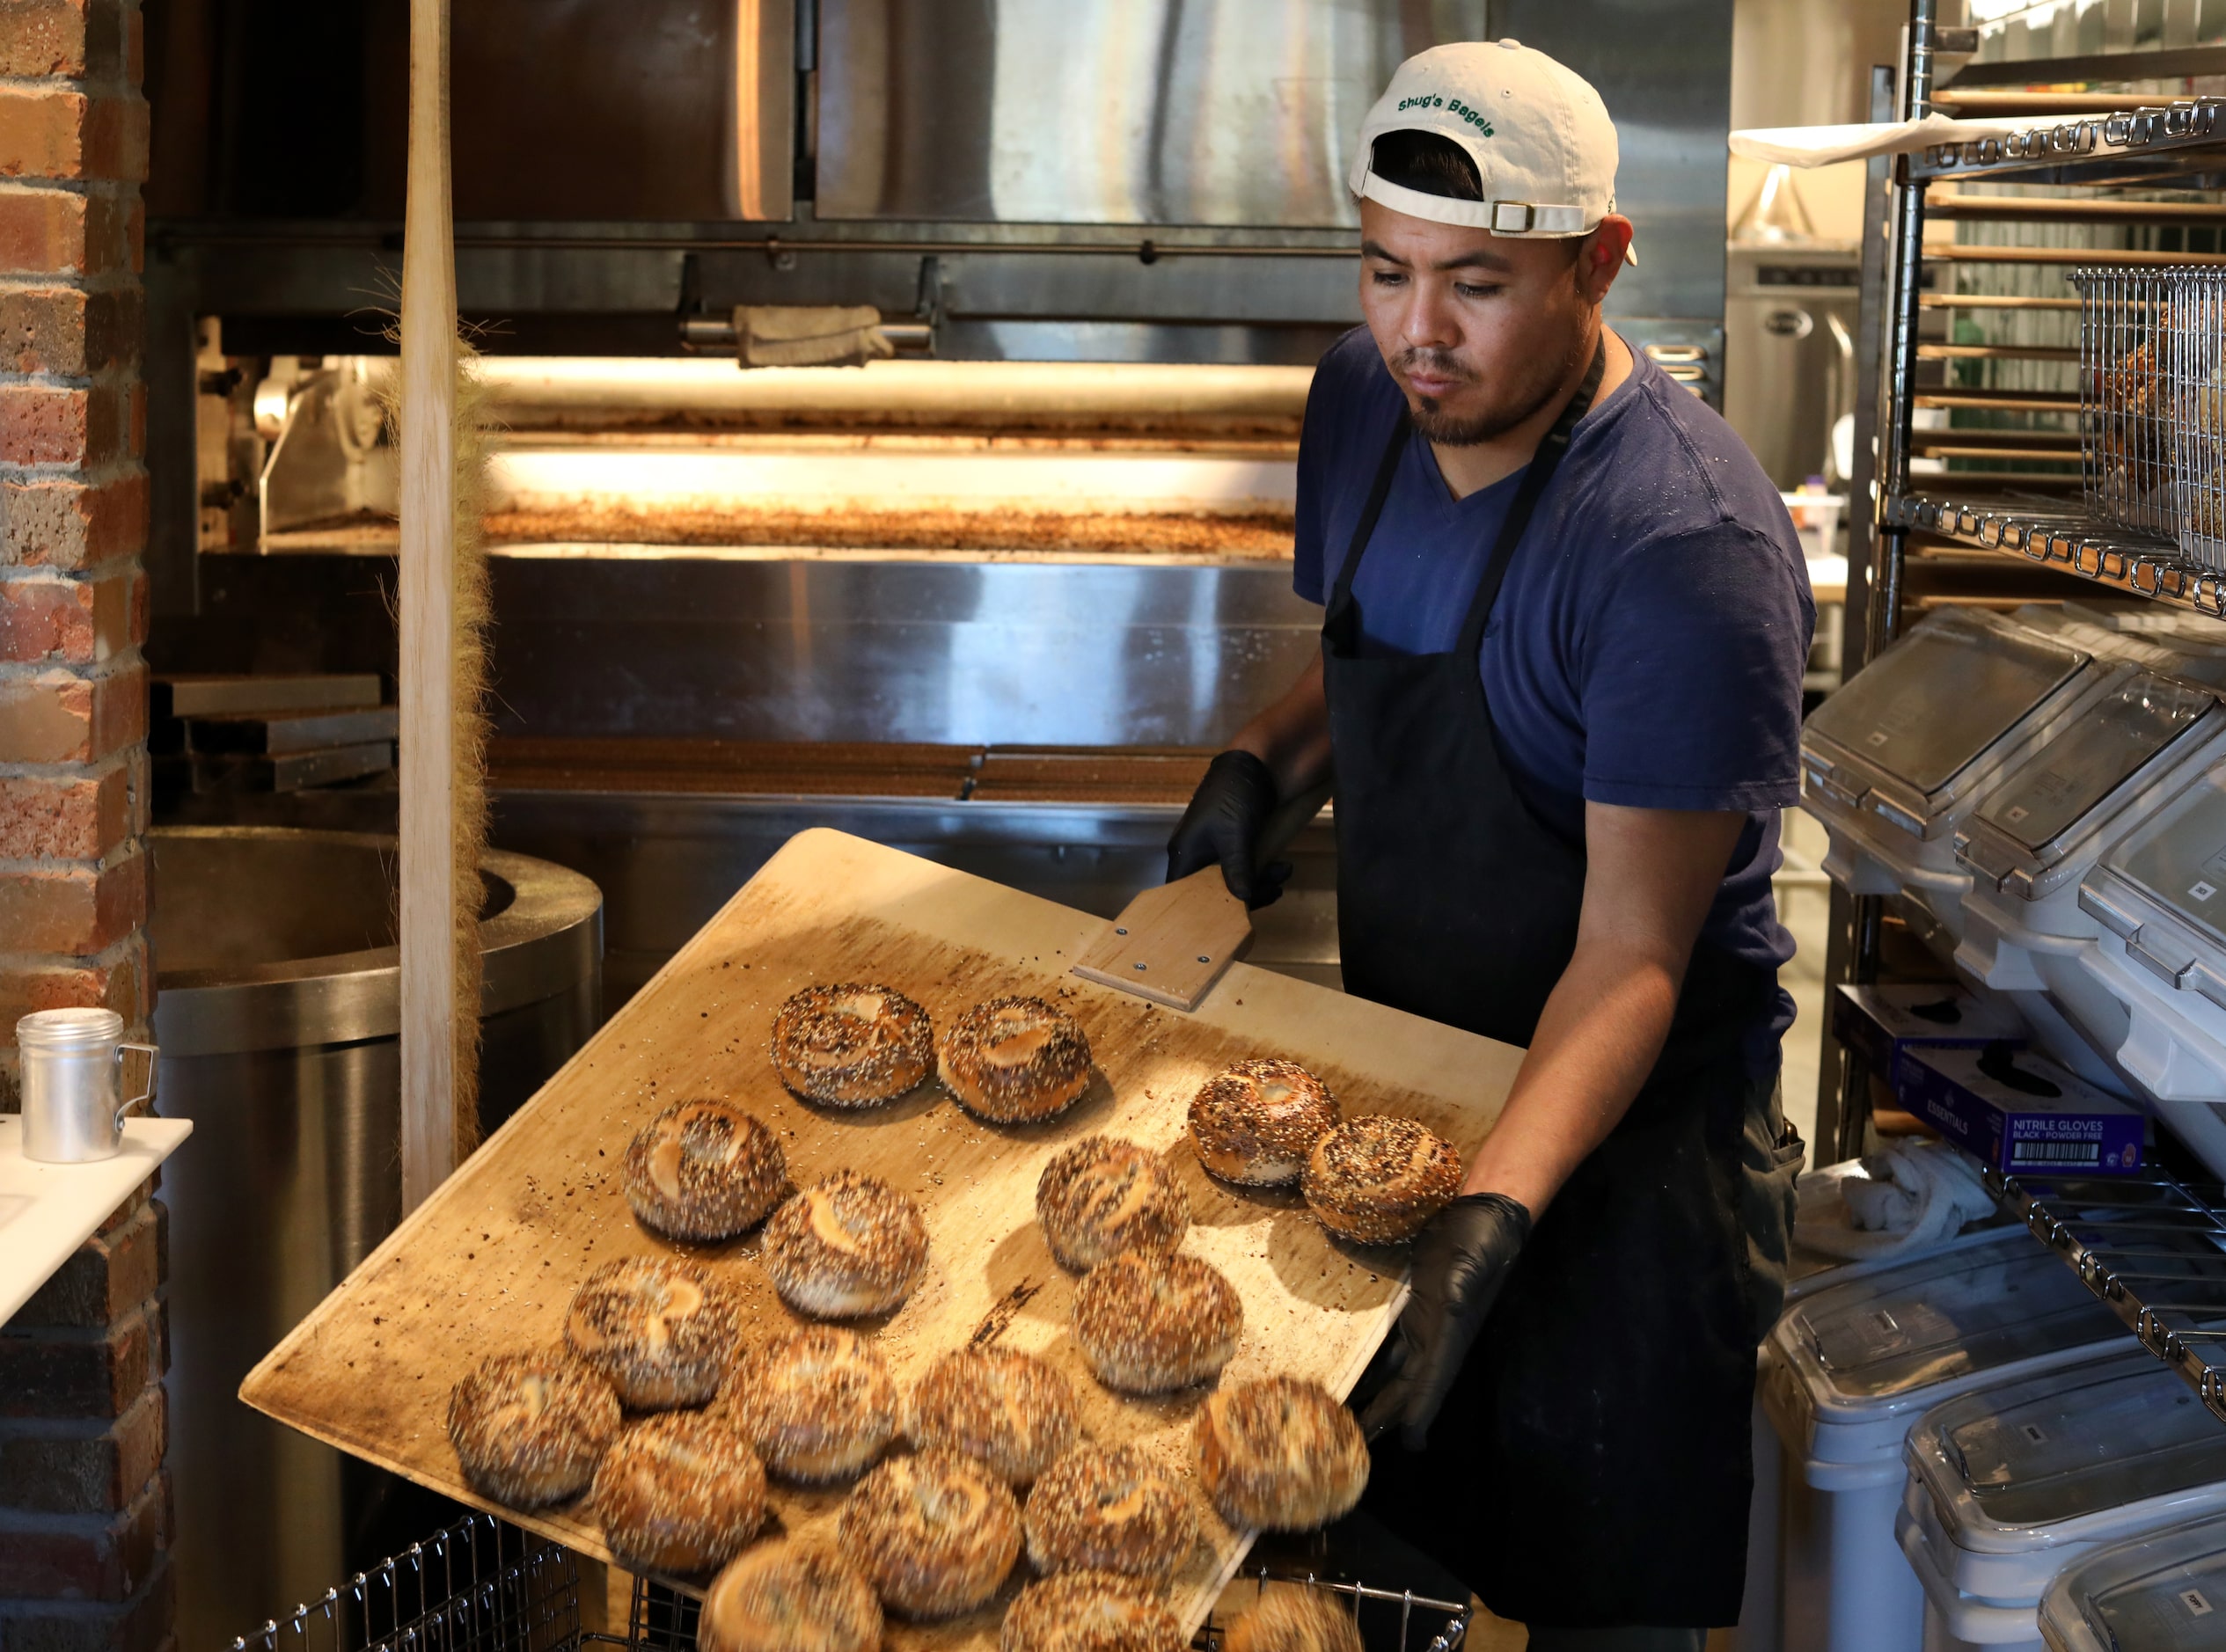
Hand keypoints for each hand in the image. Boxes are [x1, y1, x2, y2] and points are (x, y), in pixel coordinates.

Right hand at [1166, 749, 1291, 908]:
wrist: (1258, 764)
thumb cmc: (1234, 795)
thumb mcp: (1235, 834)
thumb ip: (1237, 868)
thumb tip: (1242, 899)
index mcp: (1185, 852)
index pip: (1182, 892)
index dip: (1200, 909)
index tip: (1228, 917)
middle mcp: (1197, 854)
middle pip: (1214, 891)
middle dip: (1245, 894)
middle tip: (1273, 892)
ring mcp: (1218, 850)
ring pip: (1235, 880)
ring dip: (1261, 882)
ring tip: (1284, 873)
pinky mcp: (1237, 845)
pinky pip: (1247, 869)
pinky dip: (1264, 872)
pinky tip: (1283, 868)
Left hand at [1359, 1192, 1531, 1449]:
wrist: (1482, 1217)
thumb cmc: (1479, 1242)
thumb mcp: (1467, 1267)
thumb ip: (1459, 1293)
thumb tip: (1452, 1310)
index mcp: (1452, 1338)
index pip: (1432, 1385)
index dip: (1419, 1415)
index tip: (1408, 1444)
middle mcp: (1438, 1341)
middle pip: (1407, 1390)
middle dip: (1385, 1418)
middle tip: (1355, 1444)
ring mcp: (1425, 1327)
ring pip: (1397, 1374)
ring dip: (1376, 1397)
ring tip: (1348, 1419)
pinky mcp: (1415, 1311)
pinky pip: (1390, 1346)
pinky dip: (1374, 1366)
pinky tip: (1356, 1376)